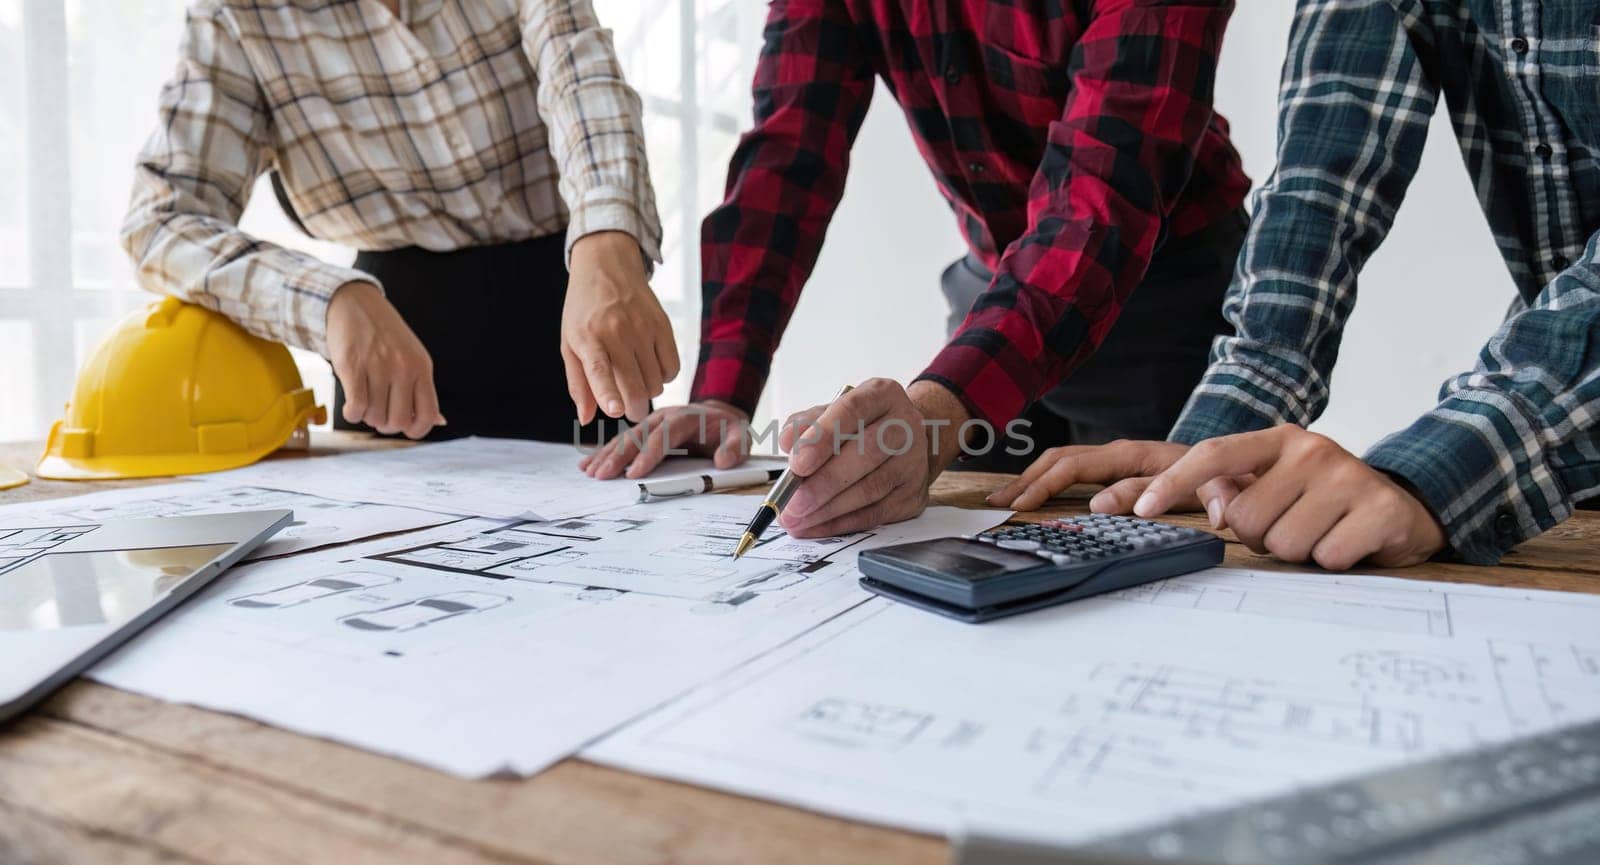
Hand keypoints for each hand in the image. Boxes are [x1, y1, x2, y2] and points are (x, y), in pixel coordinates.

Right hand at [326, 281, 443, 439]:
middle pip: (398, 421)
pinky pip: (356, 408)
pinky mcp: (353, 367)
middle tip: (379, 411)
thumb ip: (423, 390)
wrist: (355, 303)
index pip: (428, 415)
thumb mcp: (413, 357)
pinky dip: (352, 413)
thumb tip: (439, 421)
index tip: (404, 427)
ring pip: (375, 417)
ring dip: (367, 416)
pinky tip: (351, 404)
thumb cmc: (385, 335)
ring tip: (365, 399)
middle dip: (386, 424)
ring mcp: (379, 367)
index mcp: (422, 368)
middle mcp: (403, 368)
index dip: (416, 430)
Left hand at [562, 231, 679, 422]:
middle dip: (635, 408)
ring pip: (656, 381)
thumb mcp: (570, 343)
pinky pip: (672, 367)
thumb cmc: (585, 311)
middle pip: (634, 384)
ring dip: (649, 391)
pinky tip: (653, 368)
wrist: (607, 265)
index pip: (599, 369)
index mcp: (588, 337)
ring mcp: (643, 327)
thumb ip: (579, 383)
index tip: (615, 411)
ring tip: (638, 380)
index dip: (608, 392)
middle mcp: (616, 331)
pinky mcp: (663, 324)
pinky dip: (665, 376)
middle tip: (631, 412)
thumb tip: (587, 418)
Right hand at [579, 400, 749, 478]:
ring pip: (625, 438)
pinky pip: (622, 441)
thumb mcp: (740, 435)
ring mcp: (651, 423)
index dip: (648, 455)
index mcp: (683, 418)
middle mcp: (663, 417)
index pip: (663, 437)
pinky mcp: (644, 431)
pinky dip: (605, 452)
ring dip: (607, 455)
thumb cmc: (727, 429)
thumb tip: (724, 461)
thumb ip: (735, 447)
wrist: (719, 416)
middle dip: (618, 457)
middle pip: (636, 436)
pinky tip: (589, 464)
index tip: (636, 474)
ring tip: (591, 472)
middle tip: (602, 476)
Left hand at [778, 378, 966, 538]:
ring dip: (828, 509)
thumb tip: (787, 441)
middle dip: (823, 483)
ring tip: (797, 519)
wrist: (905, 441)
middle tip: (792, 503)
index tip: (797, 463)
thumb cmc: (859, 426)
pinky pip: (875, 514)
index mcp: (882, 395)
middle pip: (865, 455)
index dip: (823, 437)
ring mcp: (915, 461)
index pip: (852, 411)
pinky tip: (816, 526)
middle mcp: (906, 424)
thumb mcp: (830, 413)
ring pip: (871, 489)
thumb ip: (806, 424)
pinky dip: (842, 523)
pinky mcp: (915, 494)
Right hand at [988, 439, 1250, 518]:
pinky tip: (1031, 498)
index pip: (1076, 466)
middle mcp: (1116, 451)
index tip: (1027, 506)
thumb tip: (1134, 509)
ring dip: (1030, 480)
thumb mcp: (1210, 483)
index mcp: (1130, 454)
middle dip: (1027, 481)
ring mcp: (1113, 459)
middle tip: (1000, 504)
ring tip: (1003, 500)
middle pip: (1058, 460)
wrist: (1233, 462)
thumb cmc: (1221, 475)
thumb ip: (1184, 492)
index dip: (1048, 485)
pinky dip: (1046, 481)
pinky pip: (1071, 471)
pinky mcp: (1114, 470)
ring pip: (1059, 462)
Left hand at [1133, 425, 1447, 569]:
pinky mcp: (1379, 510)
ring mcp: (1347, 477)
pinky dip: (1332, 562)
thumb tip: (1215, 509)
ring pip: (1282, 544)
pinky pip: (1324, 558)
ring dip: (1298, 552)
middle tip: (1293, 527)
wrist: (1405, 510)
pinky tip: (1349, 544)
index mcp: (1279, 440)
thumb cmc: (1325, 503)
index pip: (1214, 455)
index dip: (1174, 483)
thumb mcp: (1279, 486)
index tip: (1140, 510)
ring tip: (1323, 534)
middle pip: (1245, 519)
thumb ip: (1234, 491)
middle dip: (1261, 537)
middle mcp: (1312, 450)